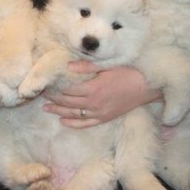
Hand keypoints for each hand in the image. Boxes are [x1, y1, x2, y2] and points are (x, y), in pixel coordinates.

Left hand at [43, 61, 160, 128]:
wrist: (148, 86)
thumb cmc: (128, 72)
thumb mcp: (107, 65)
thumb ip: (86, 67)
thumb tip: (68, 67)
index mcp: (93, 88)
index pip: (68, 90)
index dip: (55, 88)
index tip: (46, 84)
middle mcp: (94, 103)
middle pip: (68, 102)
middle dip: (54, 99)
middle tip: (42, 95)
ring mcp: (99, 113)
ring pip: (74, 114)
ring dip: (59, 111)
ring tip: (46, 108)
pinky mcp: (105, 118)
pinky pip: (86, 124)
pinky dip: (73, 123)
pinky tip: (63, 121)